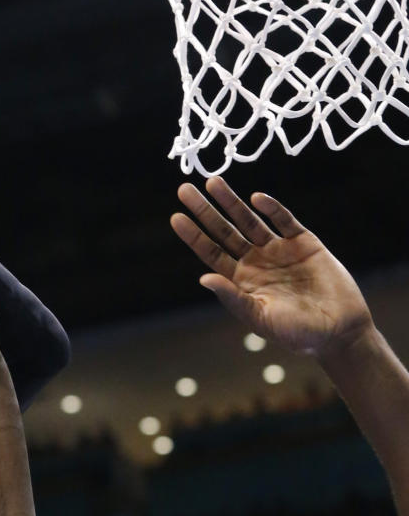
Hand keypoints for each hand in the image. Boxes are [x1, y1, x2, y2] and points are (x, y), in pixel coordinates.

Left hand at [171, 178, 372, 358]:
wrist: (338, 330)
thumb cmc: (296, 333)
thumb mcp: (259, 317)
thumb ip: (233, 298)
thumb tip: (202, 278)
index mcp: (241, 281)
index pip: (211, 253)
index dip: (194, 236)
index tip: (176, 216)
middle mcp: (256, 262)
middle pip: (224, 231)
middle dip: (206, 211)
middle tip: (184, 190)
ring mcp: (279, 250)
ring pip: (250, 220)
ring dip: (232, 202)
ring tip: (213, 182)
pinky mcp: (304, 242)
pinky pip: (284, 220)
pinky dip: (271, 208)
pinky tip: (256, 198)